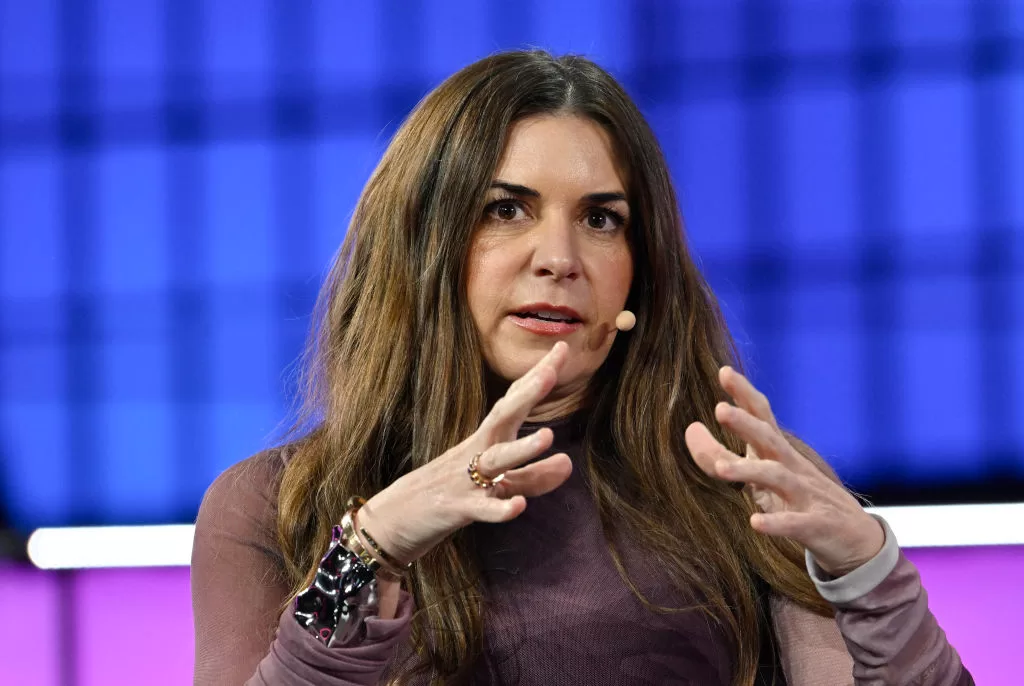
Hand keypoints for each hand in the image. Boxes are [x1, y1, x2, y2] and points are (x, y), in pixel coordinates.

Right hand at [358, 342, 573, 565]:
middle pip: (504, 417)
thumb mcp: (496, 483)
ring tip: (548, 437)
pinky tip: (518, 506)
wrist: (395, 518)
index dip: (537, 376)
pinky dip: (499, 508)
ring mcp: (466, 478)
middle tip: (552, 370)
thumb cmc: (452, 493)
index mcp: (486, 439)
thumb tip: (568, 464)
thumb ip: (532, 476)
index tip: (563, 348)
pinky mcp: (458, 508)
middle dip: (528, 394)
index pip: (514, 401)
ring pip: (496, 460)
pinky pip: (482, 508)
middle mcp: (477, 451)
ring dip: (522, 449)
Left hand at [685, 366, 883, 576]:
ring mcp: (806, 495)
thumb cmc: (798, 498)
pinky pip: (795, 523)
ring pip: (777, 477)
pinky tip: (755, 522)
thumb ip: (723, 455)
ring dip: (749, 471)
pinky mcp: (815, 525)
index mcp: (779, 451)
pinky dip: (776, 522)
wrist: (856, 537)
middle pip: (768, 439)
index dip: (744, 394)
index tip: (724, 371)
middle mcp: (793, 467)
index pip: (762, 416)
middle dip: (745, 424)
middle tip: (720, 409)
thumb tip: (690, 429)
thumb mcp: (759, 476)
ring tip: (720, 469)